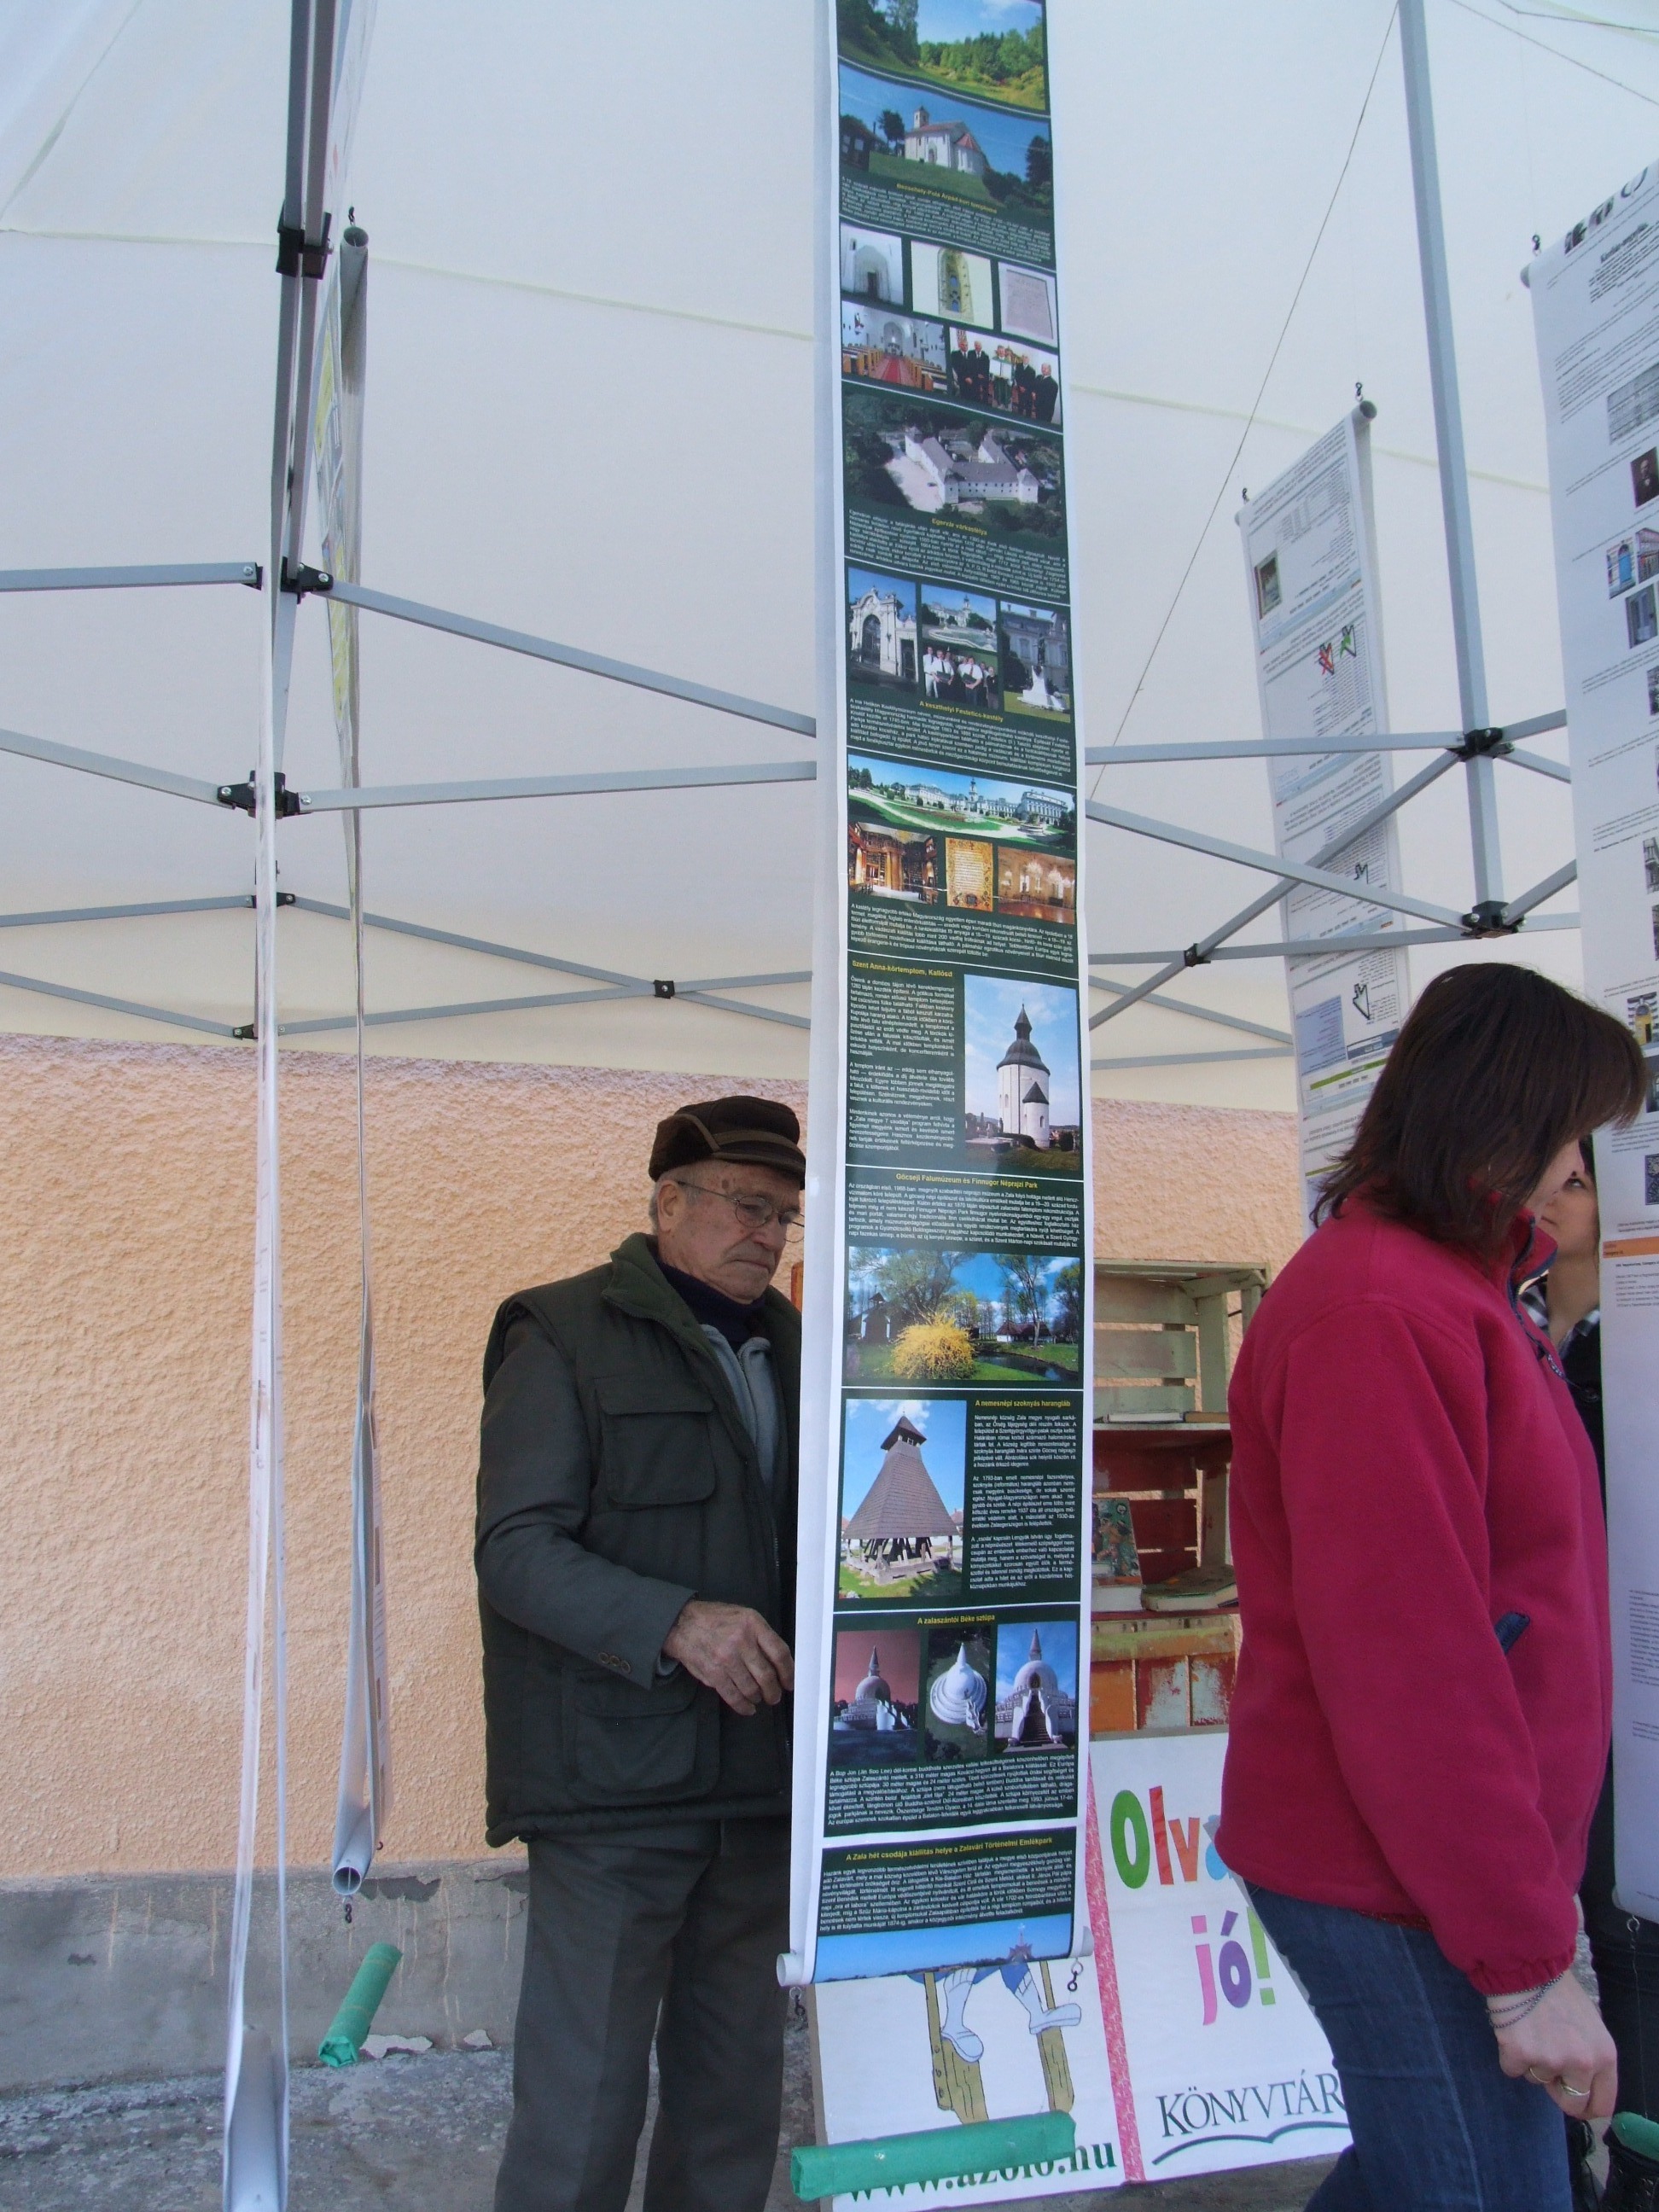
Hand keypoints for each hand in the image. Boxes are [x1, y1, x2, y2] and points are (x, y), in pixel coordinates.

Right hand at [662, 1600, 793, 1715]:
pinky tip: (747, 1707)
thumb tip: (779, 1662)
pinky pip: (733, 1696)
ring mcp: (726, 1658)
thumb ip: (761, 1636)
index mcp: (753, 1624)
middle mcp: (741, 1640)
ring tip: (759, 1699)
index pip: (779, 1652)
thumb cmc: (715, 1619)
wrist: (683, 1624)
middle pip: (767, 1675)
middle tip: (774, 1696)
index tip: (789, 1682)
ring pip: (751, 1688)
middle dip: (774, 1691)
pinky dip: (743, 1706)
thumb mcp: (743, 1616)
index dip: (788, 1672)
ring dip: (758, 1698)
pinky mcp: (713, 1673)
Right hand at [1492, 1973, 1616, 2119]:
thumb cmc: (1559, 1991)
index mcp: (1604, 2056)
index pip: (1603, 2104)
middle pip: (1571, 2104)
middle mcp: (1582, 2063)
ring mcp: (1550, 2061)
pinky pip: (1512, 2069)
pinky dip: (1509, 2054)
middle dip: (1557, 2090)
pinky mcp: (1519, 2055)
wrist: (1527, 1963)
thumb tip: (1580, 2086)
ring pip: (1537, 2081)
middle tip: (1546, 2064)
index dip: (1588, 2108)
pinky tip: (1513, 2029)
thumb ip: (1591, 2057)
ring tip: (1530, 2030)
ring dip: (1532, 2062)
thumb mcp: (1590, 2025)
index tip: (1576, 2104)